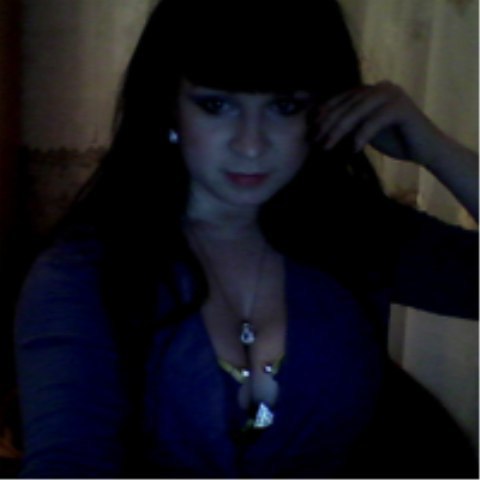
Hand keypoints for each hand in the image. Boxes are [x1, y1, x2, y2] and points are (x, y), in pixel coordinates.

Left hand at [313, 81, 445, 165]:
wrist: (425, 150)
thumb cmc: (394, 140)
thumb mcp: (365, 129)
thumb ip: (349, 122)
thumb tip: (320, 125)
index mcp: (372, 90)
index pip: (343, 98)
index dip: (325, 112)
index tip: (312, 127)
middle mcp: (381, 87)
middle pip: (347, 104)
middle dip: (328, 123)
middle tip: (316, 139)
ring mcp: (392, 95)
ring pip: (358, 111)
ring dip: (339, 130)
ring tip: (327, 146)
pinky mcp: (401, 107)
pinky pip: (375, 121)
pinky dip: (362, 135)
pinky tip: (353, 150)